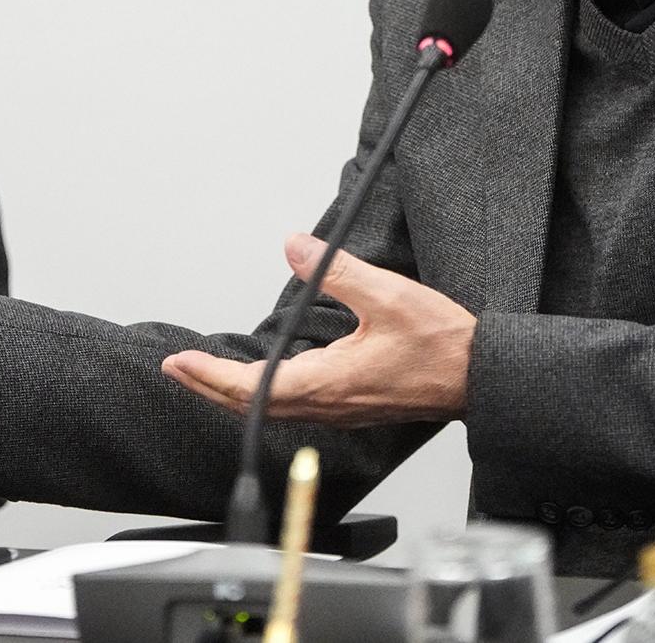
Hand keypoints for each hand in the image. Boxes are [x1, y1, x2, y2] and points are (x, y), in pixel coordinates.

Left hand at [161, 234, 475, 426]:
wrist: (480, 377)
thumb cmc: (441, 344)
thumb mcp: (387, 295)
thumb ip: (335, 271)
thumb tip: (294, 245)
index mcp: (327, 383)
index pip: (250, 387)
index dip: (209, 376)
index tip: (178, 363)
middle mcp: (326, 404)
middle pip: (251, 404)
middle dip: (207, 386)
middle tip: (175, 368)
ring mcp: (338, 409)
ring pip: (270, 408)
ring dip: (233, 392)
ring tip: (204, 374)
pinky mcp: (349, 406)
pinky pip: (292, 406)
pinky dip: (262, 394)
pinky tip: (260, 380)